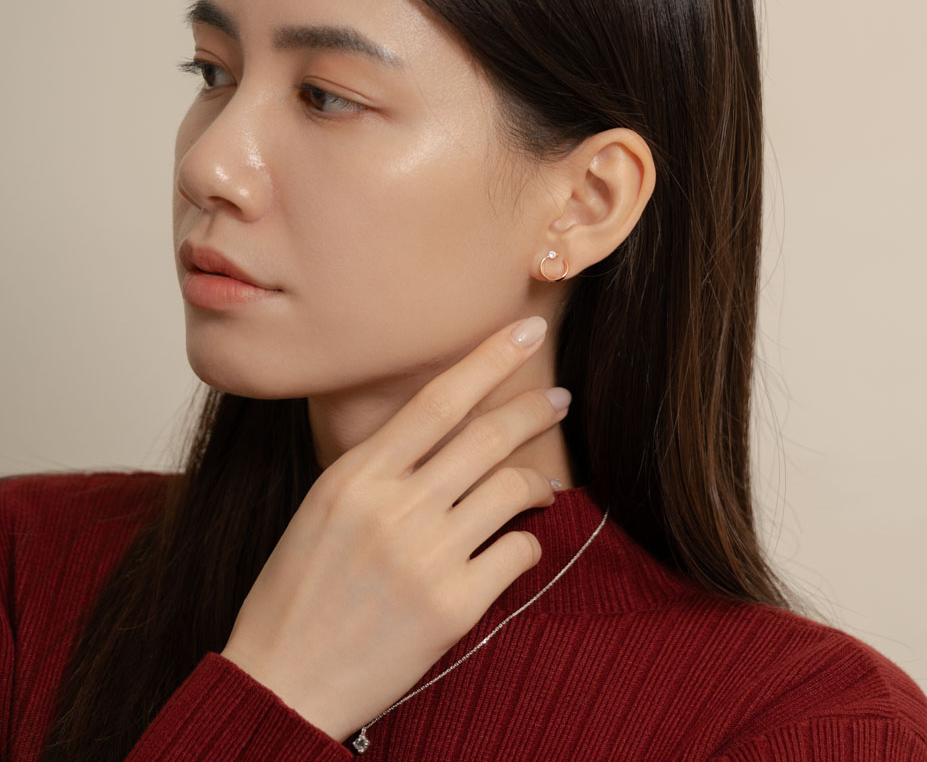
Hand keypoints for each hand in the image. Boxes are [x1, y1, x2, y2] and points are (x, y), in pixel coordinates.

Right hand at [219, 315, 568, 742]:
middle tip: (558, 397)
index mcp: (356, 476)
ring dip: (538, 479)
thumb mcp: (323, 505)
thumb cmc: (297, 590)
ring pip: (512, 488)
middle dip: (533, 407)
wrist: (281, 683)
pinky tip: (519, 542)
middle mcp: (395, 508)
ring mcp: (427, 558)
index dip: (490, 358)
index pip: (438, 399)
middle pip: (487, 436)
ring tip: (542, 483)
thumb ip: (380, 465)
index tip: (527, 330)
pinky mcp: (454, 607)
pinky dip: (528, 541)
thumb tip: (445, 427)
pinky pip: (518, 552)